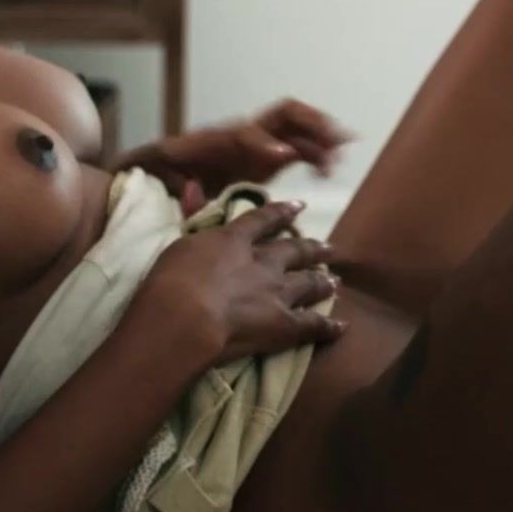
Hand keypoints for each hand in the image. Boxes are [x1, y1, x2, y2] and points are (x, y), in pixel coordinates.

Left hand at [128, 99, 353, 213]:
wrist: (160, 166)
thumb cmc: (162, 174)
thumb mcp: (162, 179)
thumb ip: (176, 185)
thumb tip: (190, 191)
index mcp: (218, 140)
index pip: (246, 133)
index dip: (264, 144)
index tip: (283, 156)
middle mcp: (244, 134)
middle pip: (284, 114)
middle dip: (311, 123)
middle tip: (332, 143)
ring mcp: (259, 142)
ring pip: (299, 127)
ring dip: (323, 135)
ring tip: (343, 150)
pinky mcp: (268, 157)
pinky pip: (300, 146)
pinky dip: (320, 151)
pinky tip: (334, 164)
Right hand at [133, 200, 345, 364]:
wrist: (186, 316)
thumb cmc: (170, 280)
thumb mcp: (178, 242)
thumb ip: (192, 215)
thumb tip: (193, 185)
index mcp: (235, 240)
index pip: (263, 220)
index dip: (282, 212)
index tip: (299, 206)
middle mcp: (263, 263)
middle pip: (295, 251)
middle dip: (312, 248)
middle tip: (329, 248)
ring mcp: (278, 293)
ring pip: (309, 283)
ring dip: (323, 281)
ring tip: (335, 281)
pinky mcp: (285, 325)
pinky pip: (313, 325)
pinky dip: (329, 326)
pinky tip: (341, 327)